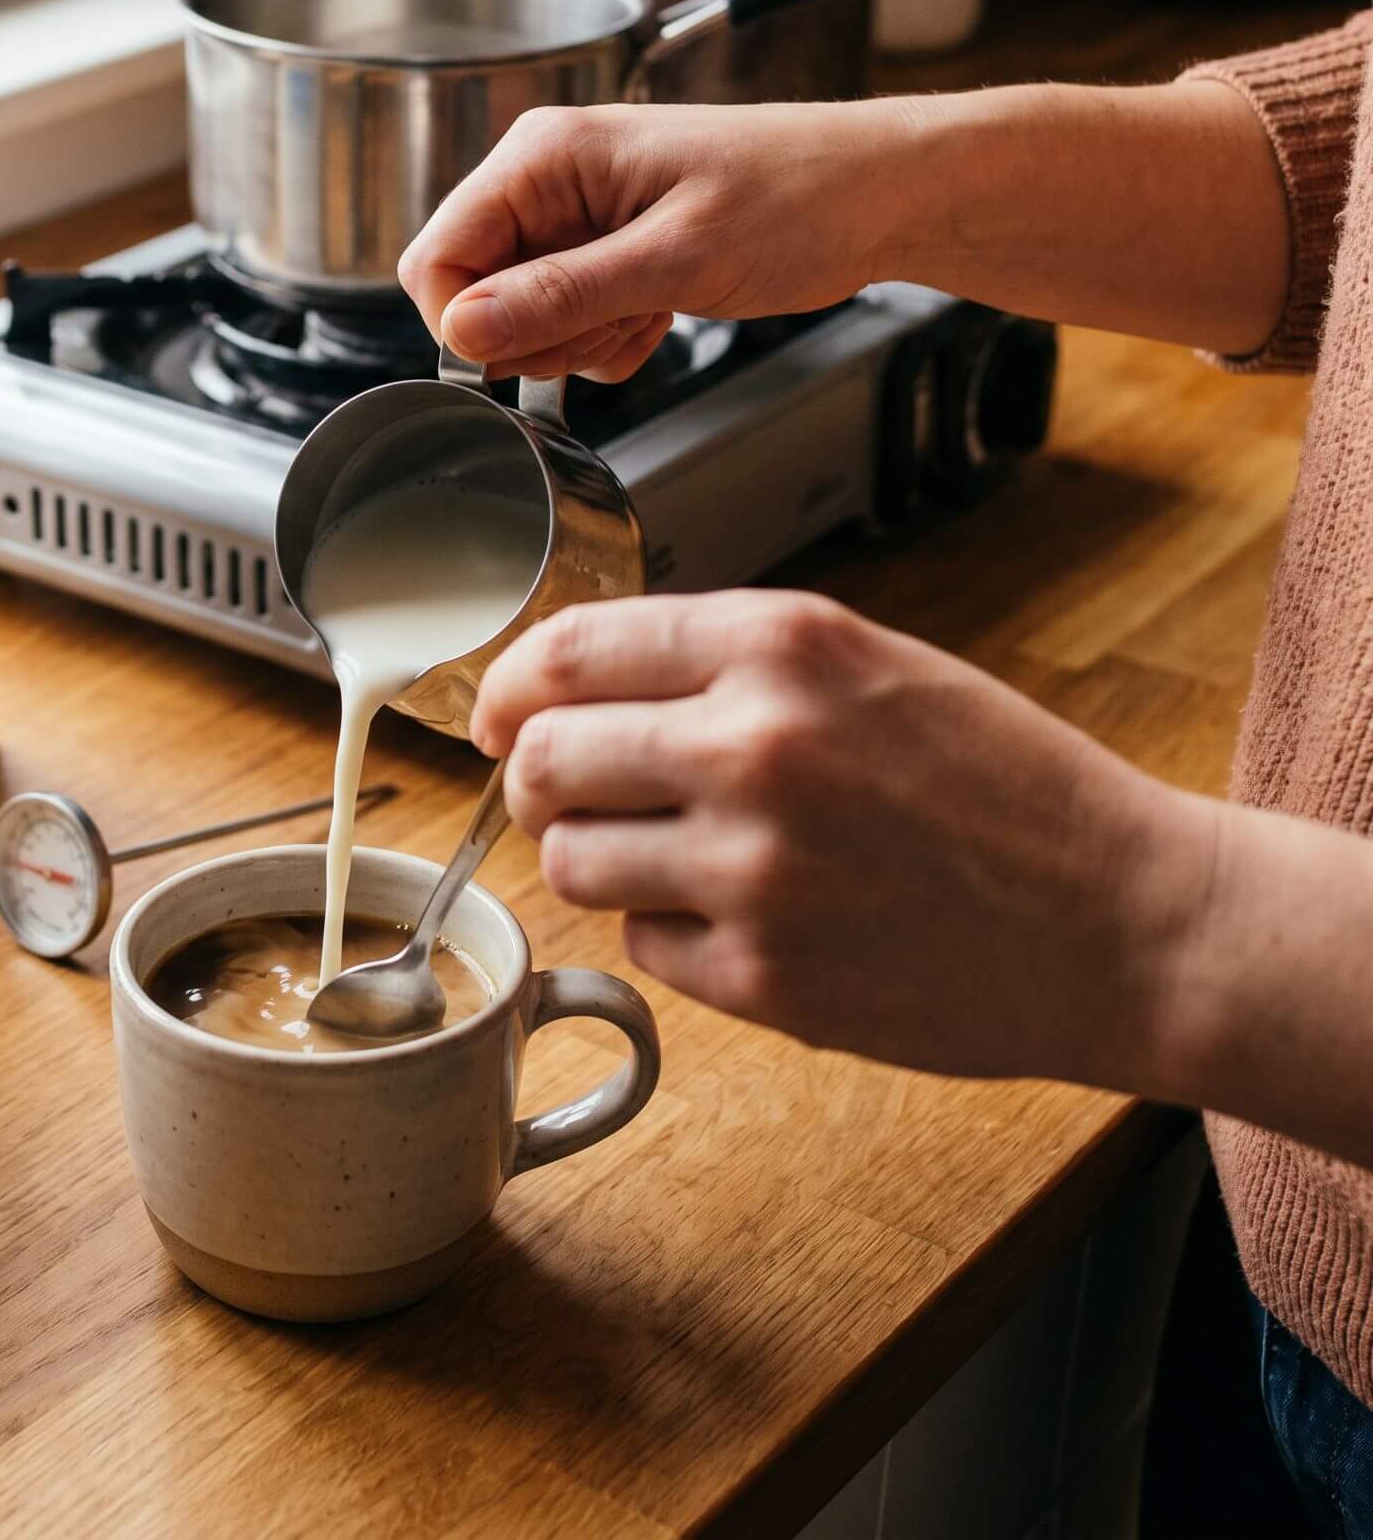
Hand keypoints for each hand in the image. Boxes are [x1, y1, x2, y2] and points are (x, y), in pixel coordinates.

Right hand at [397, 100, 913, 381]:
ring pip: (520, 316)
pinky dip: (608, 338)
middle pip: (474, 293)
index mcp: (545, 155)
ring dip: (580, 339)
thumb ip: (561, 295)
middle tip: (616, 323)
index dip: (466, 323)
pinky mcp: (606, 250)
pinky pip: (566, 321)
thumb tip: (465, 328)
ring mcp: (576, 216)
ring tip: (652, 309)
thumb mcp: (676, 257)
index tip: (525, 353)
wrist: (879, 196)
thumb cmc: (799, 196)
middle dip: (537, 334)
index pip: (437, 256)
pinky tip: (660, 315)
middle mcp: (547, 179)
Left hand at [473, 591, 1214, 1090]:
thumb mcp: (868, 662)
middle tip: (568, 794)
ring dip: (596, 857)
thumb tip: (568, 684)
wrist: (1124, 919)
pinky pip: (642, 941)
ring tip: (672, 854)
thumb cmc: (1000, 783)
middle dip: (534, 778)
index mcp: (781, 645)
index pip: (567, 651)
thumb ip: (722, 660)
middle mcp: (754, 745)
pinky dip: (671, 929)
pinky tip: (751, 916)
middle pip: (541, 759)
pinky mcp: (766, 976)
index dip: (509, 686)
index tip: (497, 713)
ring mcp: (755, 868)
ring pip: (570, 859)